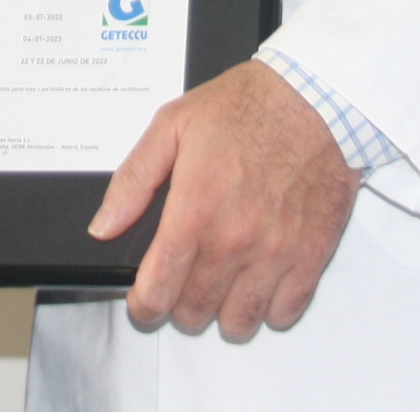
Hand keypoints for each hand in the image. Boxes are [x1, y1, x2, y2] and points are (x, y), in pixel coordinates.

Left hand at [88, 59, 359, 339]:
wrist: (316, 97)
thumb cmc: (247, 106)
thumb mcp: (172, 126)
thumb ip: (133, 181)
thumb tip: (104, 226)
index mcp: (195, 209)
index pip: (157, 290)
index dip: (143, 304)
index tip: (144, 298)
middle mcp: (234, 240)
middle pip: (194, 311)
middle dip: (179, 305)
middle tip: (182, 282)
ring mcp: (275, 253)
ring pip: (239, 322)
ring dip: (222, 312)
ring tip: (220, 285)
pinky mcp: (311, 256)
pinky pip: (286, 312)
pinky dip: (268, 308)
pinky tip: (259, 282)